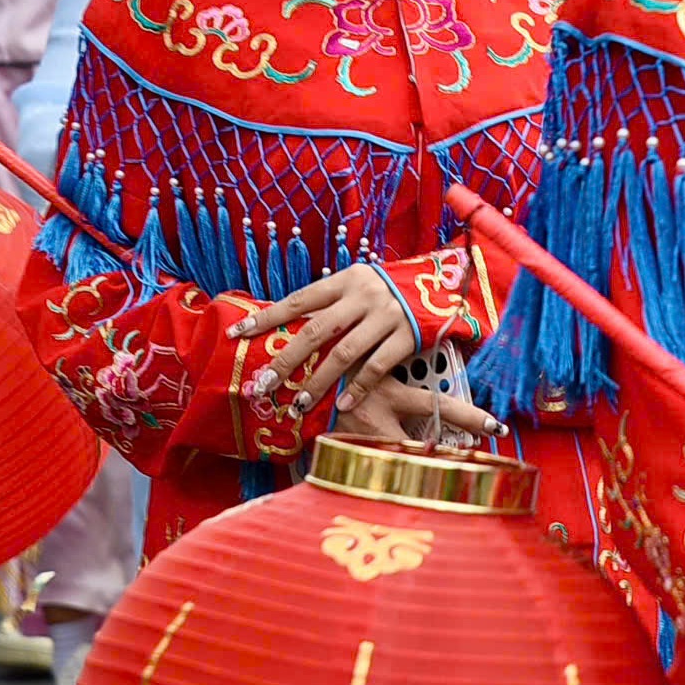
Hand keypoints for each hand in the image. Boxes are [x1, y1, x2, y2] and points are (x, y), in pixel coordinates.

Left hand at [229, 266, 503, 438]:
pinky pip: (377, 367)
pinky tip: (342, 404)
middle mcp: (363, 296)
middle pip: (315, 331)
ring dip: (317, 382)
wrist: (445, 285)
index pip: (298, 300)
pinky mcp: (407, 337)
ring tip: (297, 403)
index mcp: (346, 279)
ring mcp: (386, 317)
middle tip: (262, 385)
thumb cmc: (388, 290)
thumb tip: (283, 328)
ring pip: (343, 354)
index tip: (239, 334)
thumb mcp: (358, 286)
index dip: (267, 317)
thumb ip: (329, 305)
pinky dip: (358, 388)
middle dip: (286, 361)